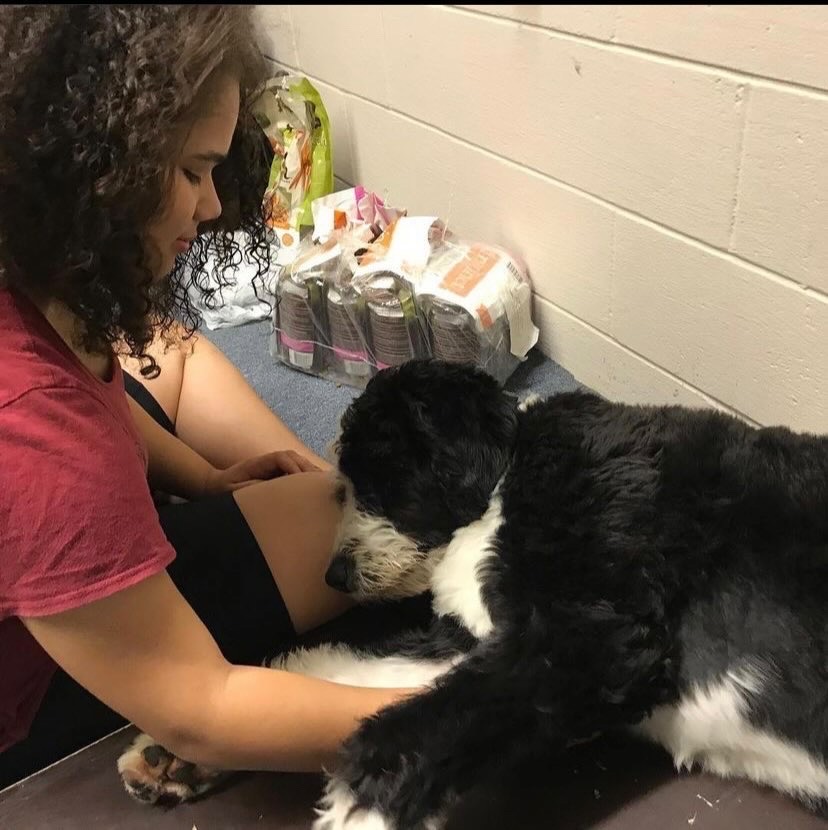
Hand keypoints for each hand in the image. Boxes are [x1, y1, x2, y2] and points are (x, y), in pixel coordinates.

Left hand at [204, 450, 319, 493]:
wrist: (214, 485)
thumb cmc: (224, 489)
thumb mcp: (234, 491)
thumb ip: (253, 487)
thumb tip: (273, 488)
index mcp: (258, 462)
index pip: (282, 458)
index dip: (294, 467)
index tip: (303, 481)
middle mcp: (268, 460)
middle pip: (293, 457)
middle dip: (308, 469)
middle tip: (322, 482)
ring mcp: (273, 465)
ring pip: (297, 462)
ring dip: (310, 471)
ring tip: (324, 484)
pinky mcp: (276, 472)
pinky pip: (295, 470)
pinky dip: (307, 476)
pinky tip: (317, 485)